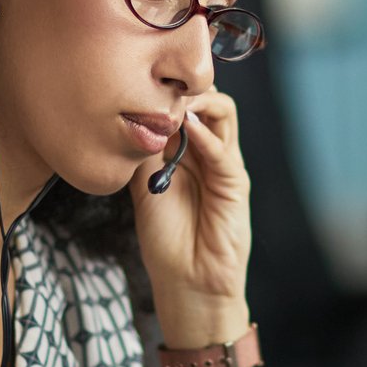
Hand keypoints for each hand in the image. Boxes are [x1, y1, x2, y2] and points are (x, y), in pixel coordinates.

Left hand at [130, 91, 251, 345]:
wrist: (187, 282)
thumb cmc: (166, 240)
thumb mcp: (143, 187)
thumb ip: (142, 152)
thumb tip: (131, 115)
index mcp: (186, 151)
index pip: (185, 105)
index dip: (165, 91)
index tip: (139, 84)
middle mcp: (208, 152)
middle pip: (207, 100)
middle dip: (183, 87)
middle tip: (156, 84)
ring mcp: (224, 165)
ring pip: (223, 114)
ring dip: (198, 101)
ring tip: (173, 101)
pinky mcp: (235, 183)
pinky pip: (224, 150)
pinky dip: (205, 134)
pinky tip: (185, 125)